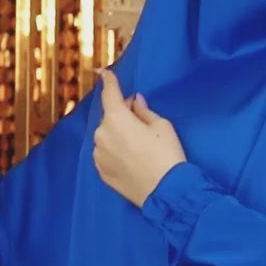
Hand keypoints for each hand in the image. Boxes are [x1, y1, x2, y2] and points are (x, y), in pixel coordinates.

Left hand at [92, 70, 186, 207]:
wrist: (166, 192)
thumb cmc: (167, 155)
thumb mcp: (162, 126)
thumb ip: (144, 111)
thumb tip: (134, 102)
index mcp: (116, 118)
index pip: (109, 93)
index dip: (109, 81)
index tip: (106, 74)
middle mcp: (102, 134)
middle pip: (110, 117)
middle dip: (122, 116)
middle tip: (141, 124)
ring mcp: (98, 155)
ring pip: (107, 137)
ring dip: (117, 136)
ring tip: (138, 148)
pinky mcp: (101, 172)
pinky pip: (106, 154)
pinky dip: (115, 152)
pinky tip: (132, 160)